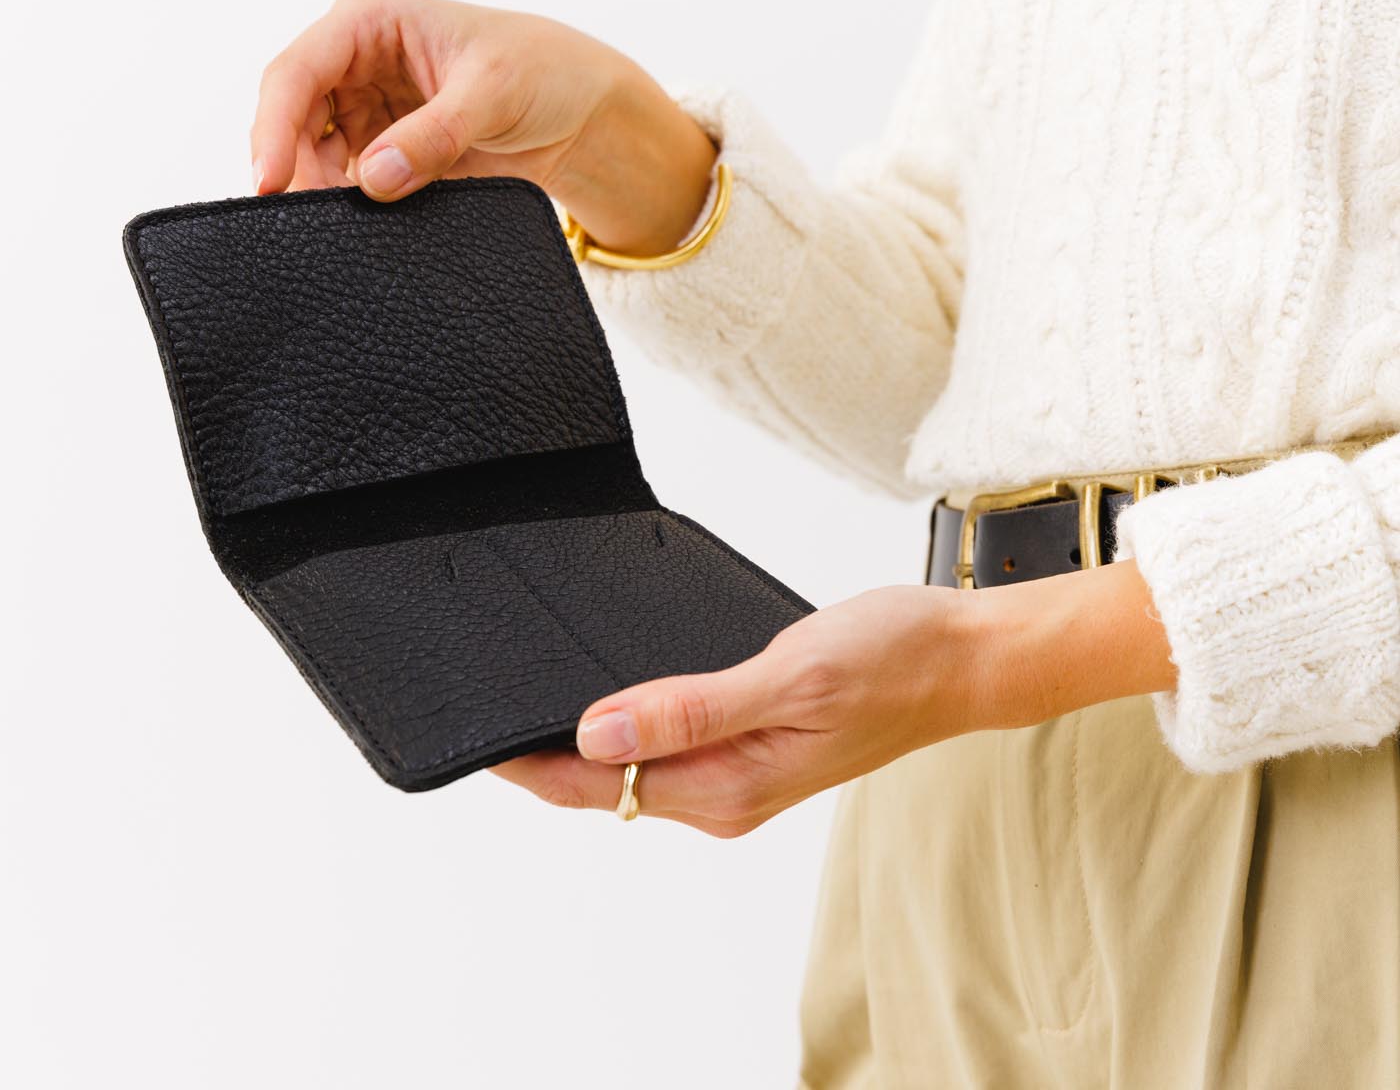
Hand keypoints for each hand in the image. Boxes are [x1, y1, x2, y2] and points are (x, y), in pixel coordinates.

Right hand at [249, 0, 716, 253]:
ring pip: (314, 154)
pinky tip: (365, 227)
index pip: (297, 71)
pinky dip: (351, 205)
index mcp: (370, 18)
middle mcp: (356, 57)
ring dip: (325, 191)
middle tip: (311, 223)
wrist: (580, 111)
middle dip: (297, 169)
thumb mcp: (492, 95)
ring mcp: (366, 104)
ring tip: (345, 229)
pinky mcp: (384, 145)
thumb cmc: (541, 71)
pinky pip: (348, 178)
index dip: (273, 126)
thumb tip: (374, 177)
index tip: (270, 181)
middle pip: (293, 118)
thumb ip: (434, 135)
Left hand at [491, 561, 1173, 836]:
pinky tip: (615, 693)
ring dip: (586, 736)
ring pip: (636, 765)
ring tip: (533, 693)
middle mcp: (726, 793)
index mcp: (727, 789)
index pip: (600, 789)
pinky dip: (632, 721)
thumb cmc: (891, 662)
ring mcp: (740, 773)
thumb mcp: (785, 679)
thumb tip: (597, 733)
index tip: (481, 733)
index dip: (532, 763)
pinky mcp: (752, 744)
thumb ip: (689, 711)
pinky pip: (671, 743)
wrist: (960, 656)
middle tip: (492, 698)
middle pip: (607, 785)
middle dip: (546, 752)